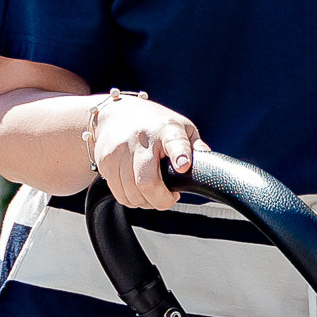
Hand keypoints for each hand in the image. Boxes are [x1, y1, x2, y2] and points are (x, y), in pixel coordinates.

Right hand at [94, 95, 197, 210]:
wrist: (114, 114)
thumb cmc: (154, 124)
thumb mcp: (181, 128)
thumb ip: (195, 147)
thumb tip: (211, 166)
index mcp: (167, 130)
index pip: (174, 142)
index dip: (180, 155)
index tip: (183, 166)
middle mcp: (142, 138)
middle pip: (147, 182)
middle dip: (161, 200)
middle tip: (168, 197)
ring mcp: (120, 150)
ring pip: (132, 194)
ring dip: (145, 202)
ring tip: (152, 192)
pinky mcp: (105, 161)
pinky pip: (119, 194)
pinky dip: (131, 199)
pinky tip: (137, 189)